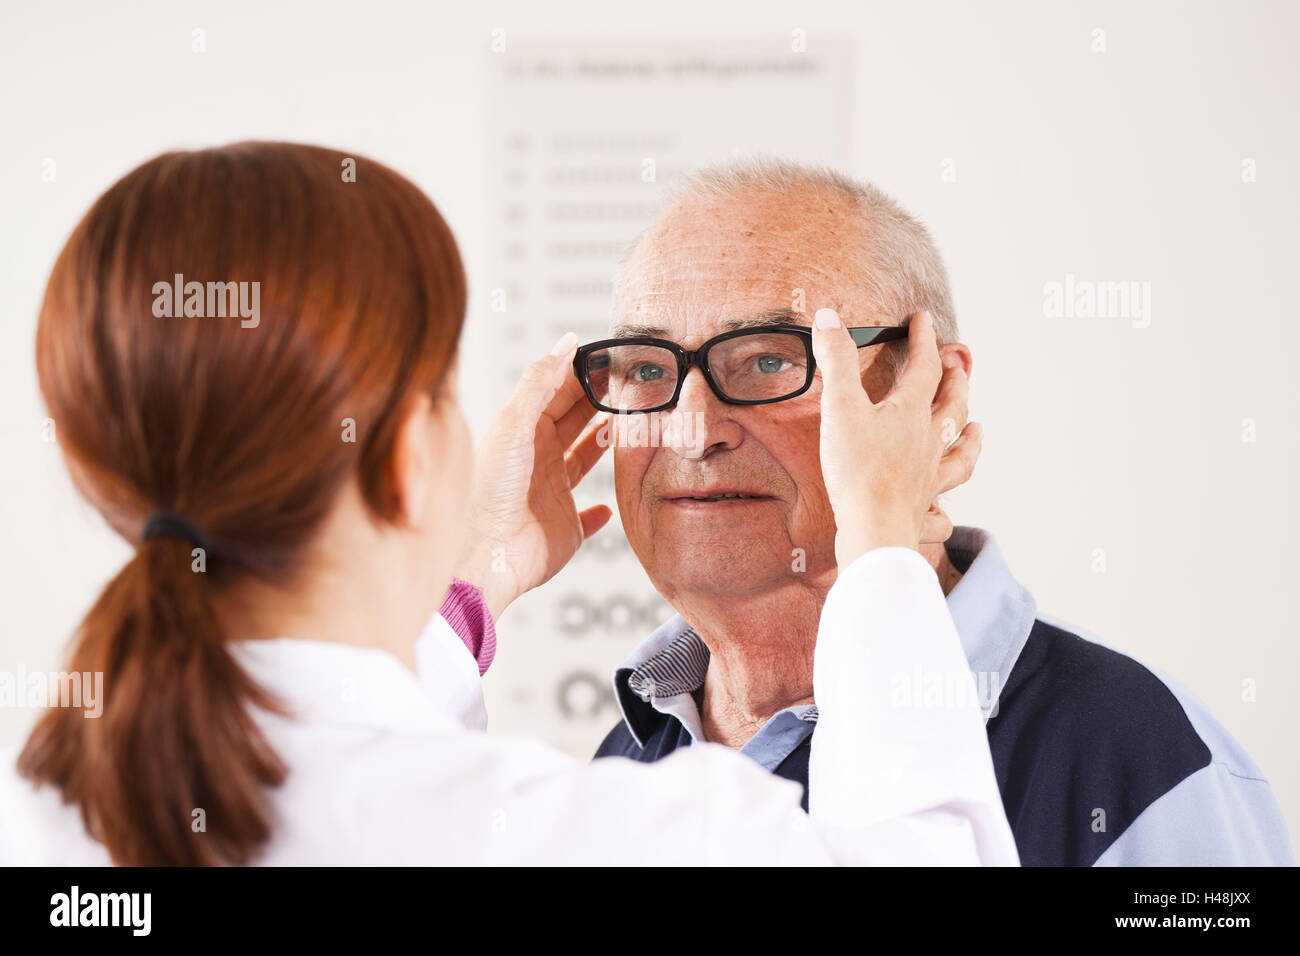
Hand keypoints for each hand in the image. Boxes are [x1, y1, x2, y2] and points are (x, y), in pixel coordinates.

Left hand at [453, 333, 612, 618]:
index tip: (611, 357)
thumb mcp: (514, 424)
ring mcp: (552, 493)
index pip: (557, 392)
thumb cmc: (489, 491)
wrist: (487, 555)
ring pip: (584, 460)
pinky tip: (608, 504)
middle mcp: (537, 459)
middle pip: (574, 421)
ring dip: (604, 445)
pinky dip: (600, 511)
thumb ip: (541, 381)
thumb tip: (566, 342)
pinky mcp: (566, 528)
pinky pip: (588, 516)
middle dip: (599, 401)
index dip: (583, 374)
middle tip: (632, 383)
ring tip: (630, 424)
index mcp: (521, 431)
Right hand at [811, 308, 981, 567]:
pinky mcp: (919, 514)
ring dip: (970, 440)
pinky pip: (939, 515)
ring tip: (977, 429)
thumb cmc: (858, 471)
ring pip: (959, 456)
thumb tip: (829, 318)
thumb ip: (836, 360)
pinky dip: (943, 513)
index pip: (924, 367)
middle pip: (951, 408)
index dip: (924, 340)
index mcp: (910, 414)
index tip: (924, 320)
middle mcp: (927, 445)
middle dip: (955, 383)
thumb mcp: (840, 406)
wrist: (873, 529)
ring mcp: (928, 480)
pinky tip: (945, 514)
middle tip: (959, 366)